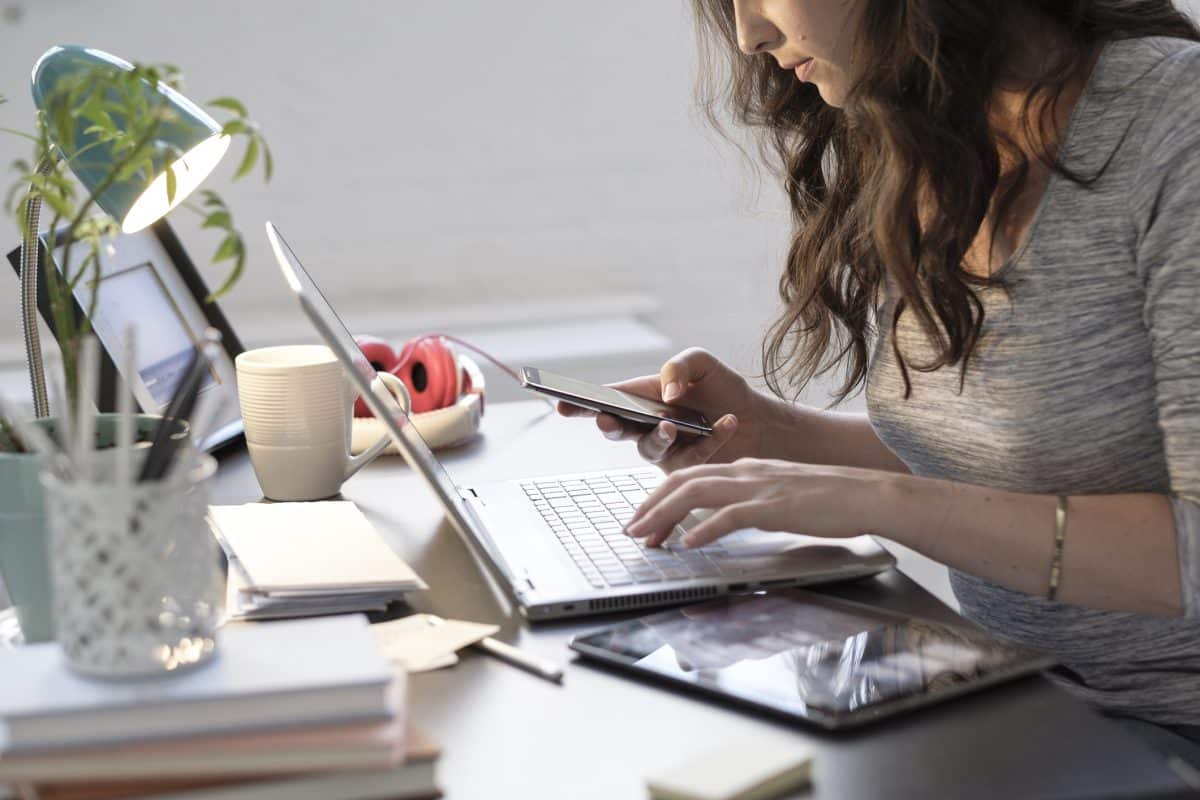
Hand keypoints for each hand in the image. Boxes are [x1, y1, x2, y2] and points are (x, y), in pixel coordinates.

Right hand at [555, 348, 761, 472]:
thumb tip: (667, 391)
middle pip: (616, 429)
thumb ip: (680, 366)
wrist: (757, 419)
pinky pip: (690, 460)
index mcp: (640, 398)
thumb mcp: (701, 363)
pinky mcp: (686, 469)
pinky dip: (711, 439)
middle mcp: (645, 426)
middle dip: (607, 425)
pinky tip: (727, 422)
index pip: (604, 400)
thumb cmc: (721, 389)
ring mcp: (663, 450)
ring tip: (672, 425)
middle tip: (606, 421)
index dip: (579, 404)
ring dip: (657, 437)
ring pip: (648, 450)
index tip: (561, 403)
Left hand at [622, 457, 890, 547]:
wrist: (867, 494)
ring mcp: (758, 487)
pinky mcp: (773, 506)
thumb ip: (751, 502)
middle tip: (631, 530)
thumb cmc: (830, 499)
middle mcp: (746, 471)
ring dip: (665, 516)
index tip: (642, 517)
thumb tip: (723, 521)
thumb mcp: (781, 494)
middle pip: (683, 481)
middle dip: (651, 506)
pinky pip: (729, 516)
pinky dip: (703, 530)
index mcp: (746, 468)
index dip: (660, 495)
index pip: (691, 475)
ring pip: (696, 494)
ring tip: (646, 537)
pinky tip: (687, 545)